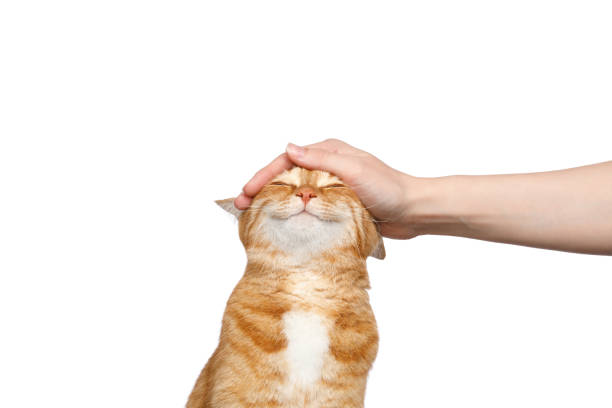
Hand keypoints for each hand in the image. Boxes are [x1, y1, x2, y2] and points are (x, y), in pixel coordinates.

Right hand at [234, 139, 417, 238]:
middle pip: (286, 177)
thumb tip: (289, 148)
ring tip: (252, 217)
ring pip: (294, 193)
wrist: (413, 211)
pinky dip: (292, 215)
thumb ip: (321, 160)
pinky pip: (308, 209)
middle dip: (261, 189)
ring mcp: (330, 187)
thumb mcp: (354, 170)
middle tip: (240, 205)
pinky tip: (279, 226)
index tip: (247, 192)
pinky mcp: (335, 206)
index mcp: (329, 152)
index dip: (263, 175)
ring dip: (273, 203)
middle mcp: (326, 167)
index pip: (287, 161)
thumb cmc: (388, 188)